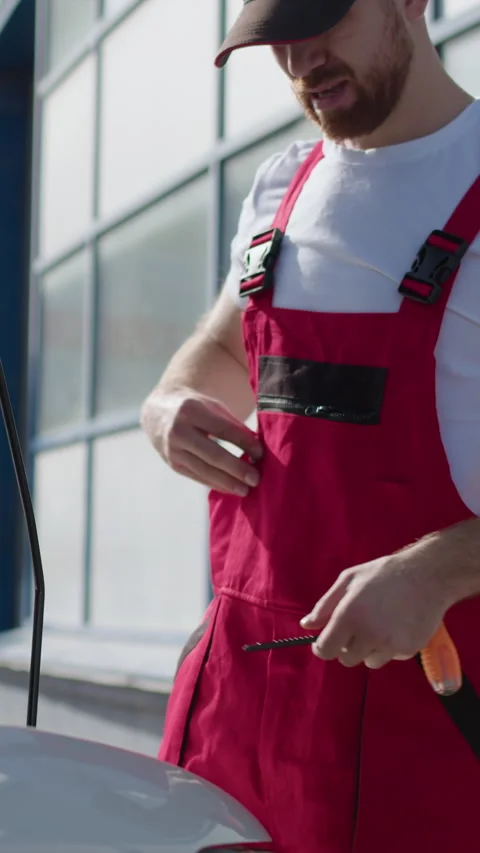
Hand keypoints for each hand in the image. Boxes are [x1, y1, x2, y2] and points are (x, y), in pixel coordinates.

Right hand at [141, 389, 262, 494]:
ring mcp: (173, 450)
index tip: (261, 453)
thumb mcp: (212, 406)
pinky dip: (216, 484)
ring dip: (227, 482)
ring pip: (204, 470)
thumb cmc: (195, 408)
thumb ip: (232, 424)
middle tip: (256, 478)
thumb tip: (256, 447)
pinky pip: (198, 477)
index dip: (243, 442)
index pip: (223, 429)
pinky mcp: (174, 464)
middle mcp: (179, 431)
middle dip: (236, 468)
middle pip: (213, 454)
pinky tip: (231, 489)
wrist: (158, 412)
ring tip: (246, 490)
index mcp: (191, 410)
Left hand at [301, 551, 452, 669]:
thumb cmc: (383, 574)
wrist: (427, 575)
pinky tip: (397, 624)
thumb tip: (306, 625)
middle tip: (357, 627)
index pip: (326, 650)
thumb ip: (325, 605)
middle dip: (347, 647)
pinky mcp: (409, 650)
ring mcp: (391, 644)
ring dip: (369, 649)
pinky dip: (390, 646)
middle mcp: (369, 634)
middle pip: (347, 660)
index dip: (322, 647)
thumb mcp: (348, 580)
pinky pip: (391, 656)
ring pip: (369, 661)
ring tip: (380, 623)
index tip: (325, 642)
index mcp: (349, 616)